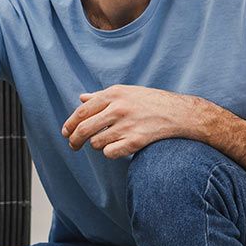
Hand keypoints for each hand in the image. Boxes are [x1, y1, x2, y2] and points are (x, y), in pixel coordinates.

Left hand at [60, 86, 205, 158]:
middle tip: (73, 146)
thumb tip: (81, 98)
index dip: (70, 124)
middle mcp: (118, 108)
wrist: (179, 113)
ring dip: (97, 146)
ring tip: (106, 142)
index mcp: (114, 94)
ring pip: (96, 143)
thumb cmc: (151, 102)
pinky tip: (117, 148)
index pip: (82, 112)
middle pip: (84, 129)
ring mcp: (127, 125)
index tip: (66, 133)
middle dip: (74, 140)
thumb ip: (101, 96)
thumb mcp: (126, 92)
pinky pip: (110, 153)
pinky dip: (110, 153)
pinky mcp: (136, 141)